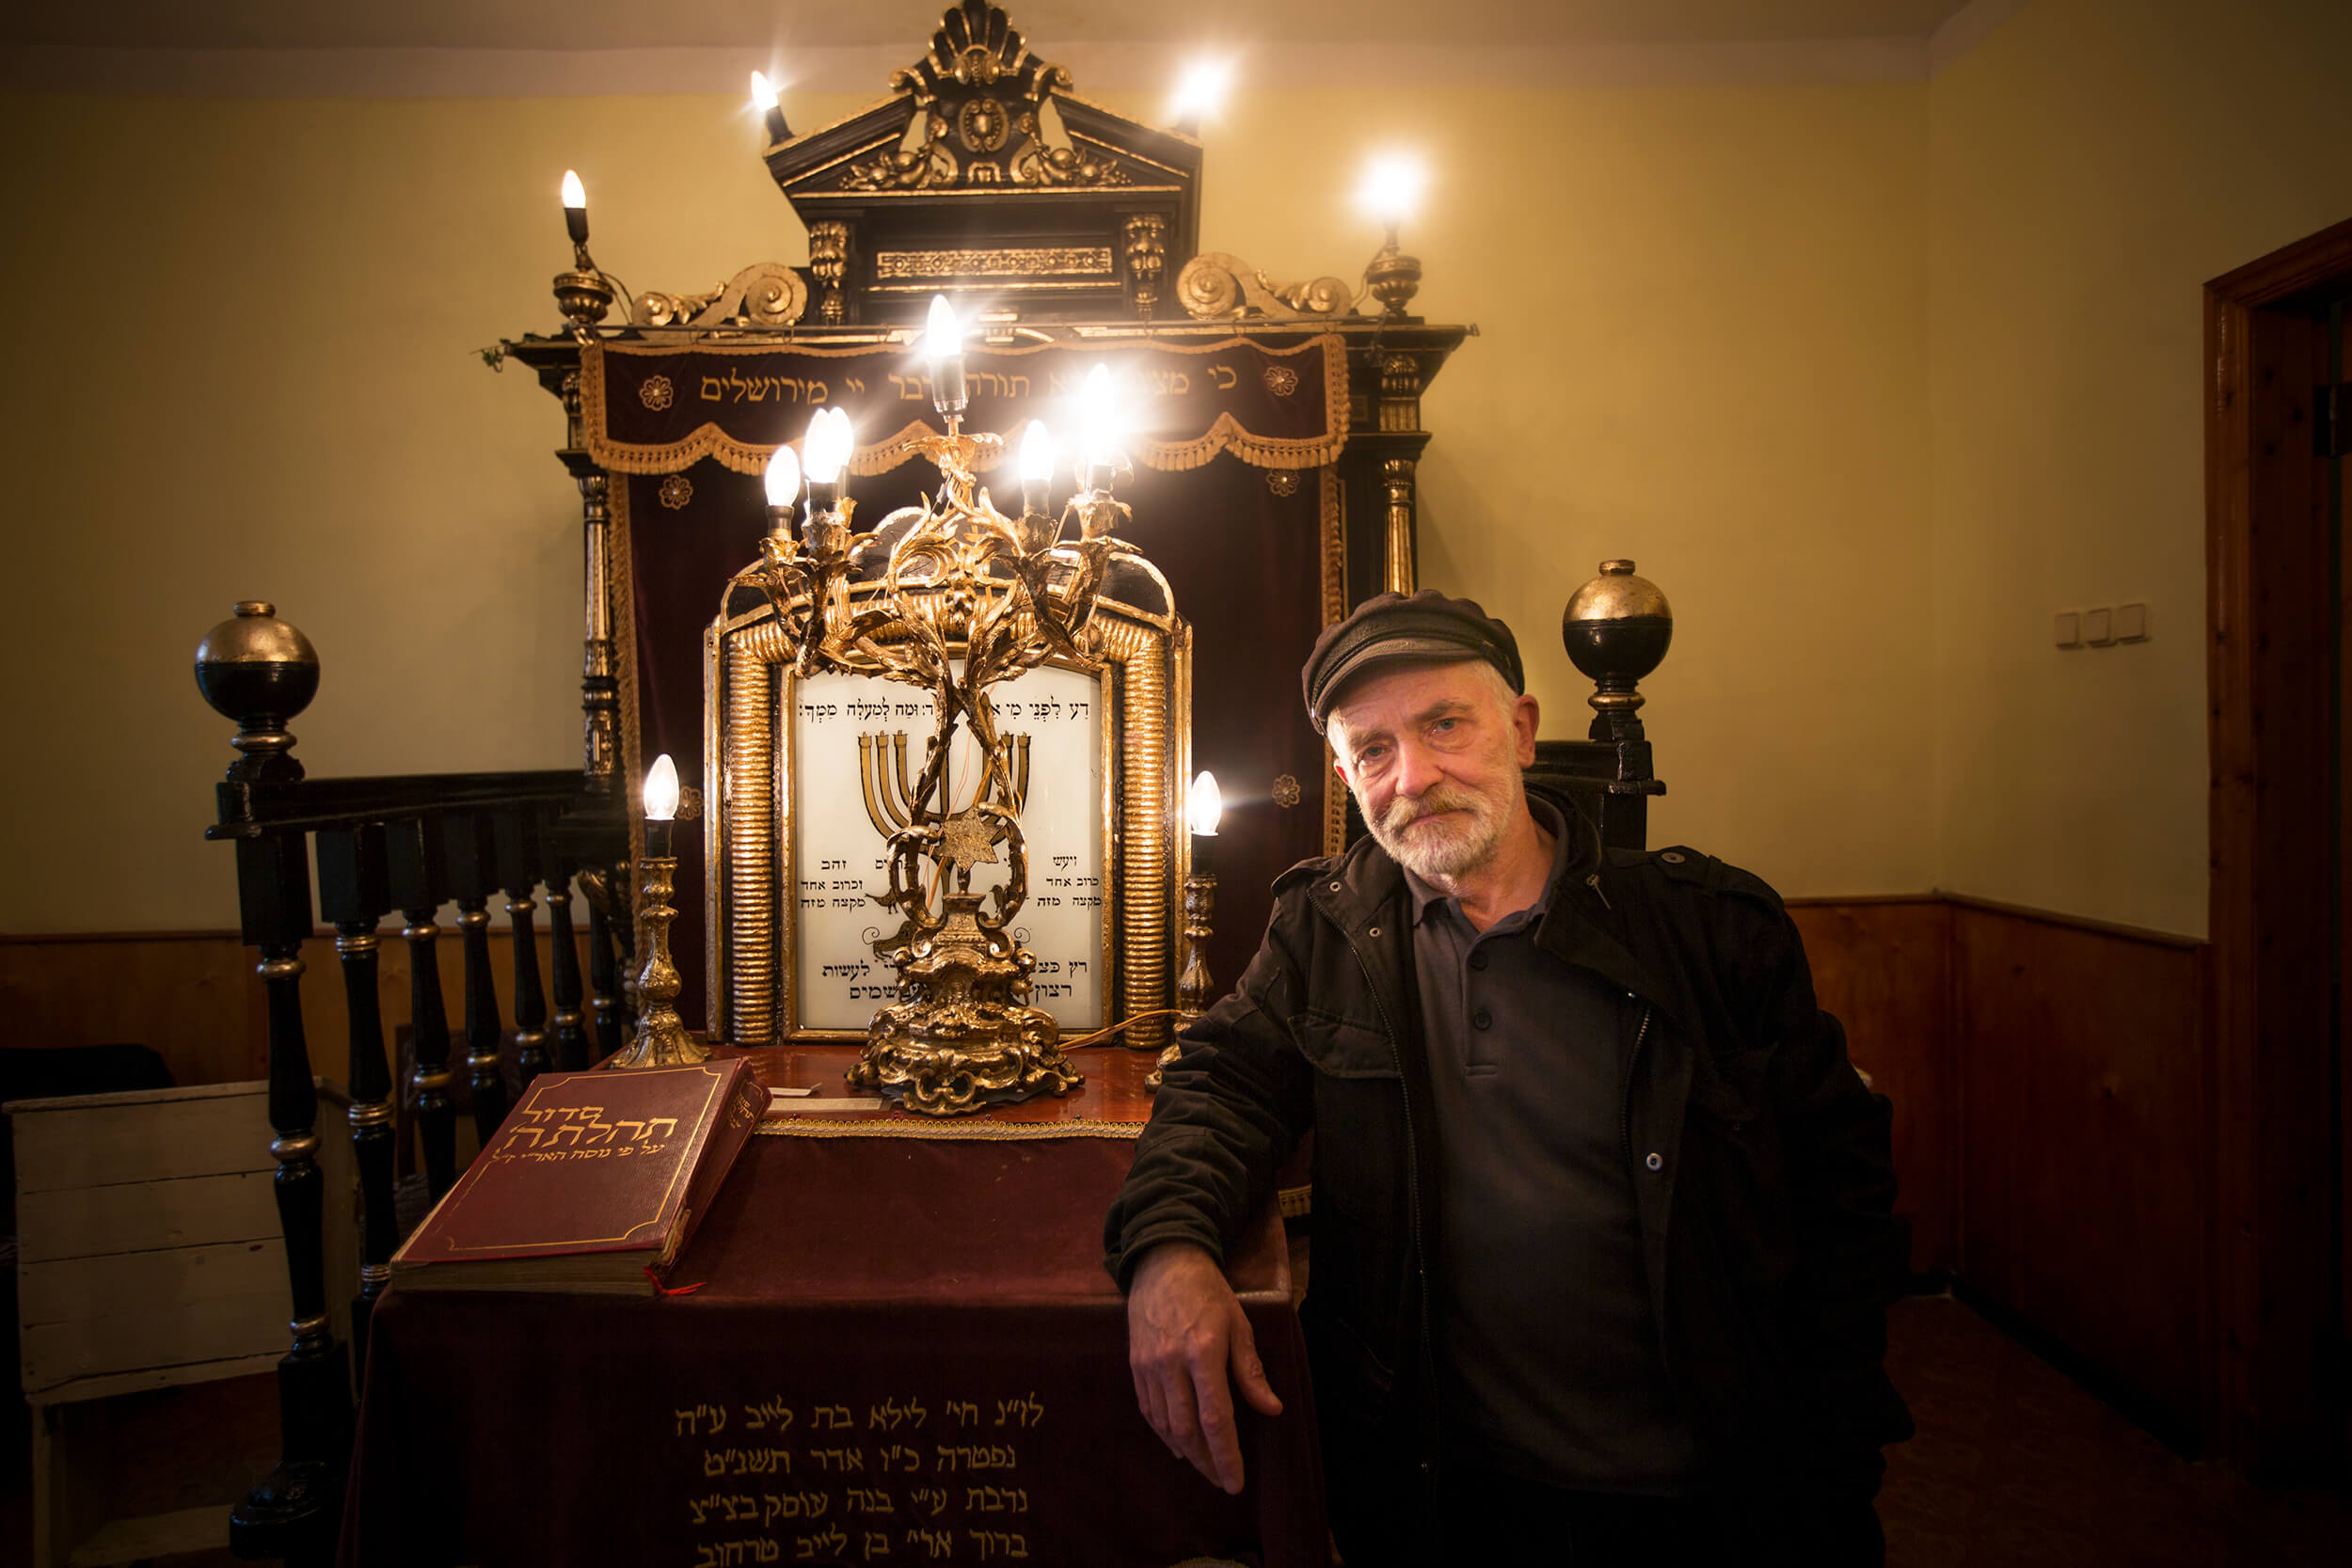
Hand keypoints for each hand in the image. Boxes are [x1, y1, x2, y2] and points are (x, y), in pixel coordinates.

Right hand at [1125, 1242, 1284, 1493]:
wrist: (1163, 1264)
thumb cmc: (1209, 1293)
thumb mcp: (1240, 1325)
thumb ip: (1251, 1371)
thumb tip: (1272, 1410)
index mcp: (1204, 1352)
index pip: (1216, 1418)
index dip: (1226, 1456)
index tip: (1236, 1483)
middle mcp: (1172, 1364)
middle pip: (1187, 1430)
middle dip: (1206, 1462)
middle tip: (1222, 1481)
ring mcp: (1149, 1366)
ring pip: (1165, 1425)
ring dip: (1186, 1452)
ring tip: (1205, 1467)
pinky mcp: (1134, 1366)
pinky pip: (1149, 1410)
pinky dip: (1163, 1434)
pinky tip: (1178, 1445)